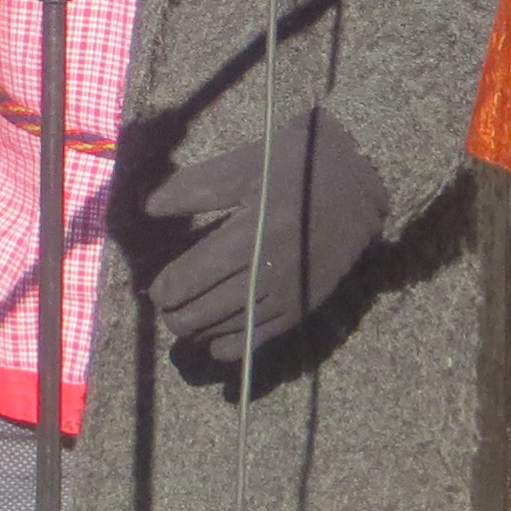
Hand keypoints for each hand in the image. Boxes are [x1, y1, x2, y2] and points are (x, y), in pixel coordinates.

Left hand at [137, 106, 386, 358]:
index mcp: (252, 232)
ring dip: (200, 331)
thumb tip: (147, 207)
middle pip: (205, 310)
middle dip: (176, 315)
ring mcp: (290, 291)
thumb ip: (194, 187)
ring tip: (185, 322)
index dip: (166, 289)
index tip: (156, 289)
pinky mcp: (306, 303)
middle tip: (165, 308)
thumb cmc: (296, 163)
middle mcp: (270, 269)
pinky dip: (234, 347)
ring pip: (230, 328)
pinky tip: (216, 344)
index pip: (192, 278)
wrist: (363, 179)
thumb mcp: (244, 164)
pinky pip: (263, 338)